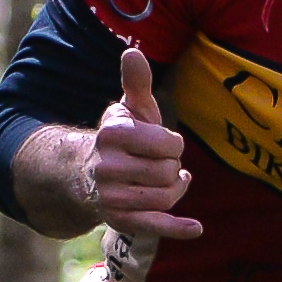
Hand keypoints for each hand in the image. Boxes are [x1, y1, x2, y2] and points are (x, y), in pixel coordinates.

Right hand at [59, 46, 203, 245]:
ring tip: (163, 182)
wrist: (85, 175)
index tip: (162, 143)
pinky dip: (176, 229)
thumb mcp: (127, 109)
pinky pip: (153, 226)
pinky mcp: (118, 220)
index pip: (169, 144)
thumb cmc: (119, 138)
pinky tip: (196, 229)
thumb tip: (133, 53)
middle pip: (168, 172)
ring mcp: (111, 196)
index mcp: (113, 135)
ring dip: (173, 190)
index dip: (173, 145)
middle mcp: (107, 166)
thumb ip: (136, 83)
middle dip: (171, 168)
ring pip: (166, 197)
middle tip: (157, 165)